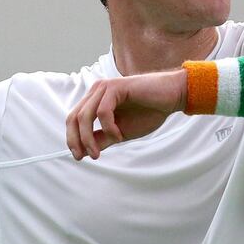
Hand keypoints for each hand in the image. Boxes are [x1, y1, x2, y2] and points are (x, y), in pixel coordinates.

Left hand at [66, 69, 187, 159]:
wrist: (171, 97)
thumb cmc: (149, 112)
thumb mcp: (121, 132)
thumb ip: (103, 139)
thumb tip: (84, 152)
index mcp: (95, 100)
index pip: (73, 119)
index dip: (72, 139)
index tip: (79, 156)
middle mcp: (96, 91)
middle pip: (74, 117)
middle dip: (76, 140)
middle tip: (86, 156)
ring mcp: (105, 88)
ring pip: (85, 115)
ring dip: (89, 138)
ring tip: (99, 152)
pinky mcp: (116, 87)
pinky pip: (103, 111)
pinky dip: (108, 128)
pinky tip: (119, 136)